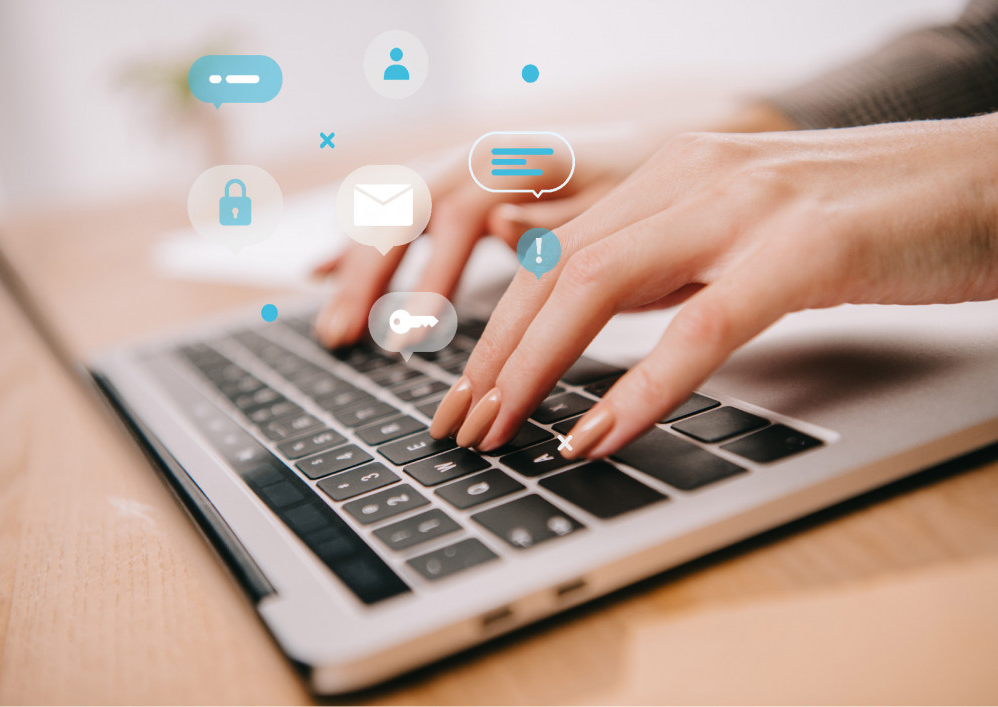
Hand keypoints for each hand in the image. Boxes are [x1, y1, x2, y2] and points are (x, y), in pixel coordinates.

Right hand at [312, 151, 623, 348]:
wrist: (649, 158)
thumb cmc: (639, 195)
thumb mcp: (619, 210)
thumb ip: (561, 221)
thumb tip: (499, 225)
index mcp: (519, 163)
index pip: (459, 215)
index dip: (431, 276)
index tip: (411, 336)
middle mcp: (479, 161)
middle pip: (406, 211)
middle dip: (371, 278)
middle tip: (345, 338)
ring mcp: (461, 174)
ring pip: (392, 215)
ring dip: (358, 273)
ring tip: (334, 332)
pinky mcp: (455, 191)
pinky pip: (397, 217)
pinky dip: (361, 246)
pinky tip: (322, 272)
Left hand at [430, 113, 997, 458]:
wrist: (986, 183)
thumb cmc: (864, 220)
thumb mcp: (736, 235)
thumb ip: (662, 261)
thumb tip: (579, 308)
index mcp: (670, 174)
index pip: (550, 252)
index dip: (494, 327)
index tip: (463, 393)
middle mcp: (690, 177)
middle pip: (554, 270)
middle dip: (494, 356)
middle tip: (460, 428)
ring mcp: (744, 207)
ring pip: (599, 286)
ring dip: (536, 369)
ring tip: (502, 434)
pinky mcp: (805, 247)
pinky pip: (700, 324)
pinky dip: (641, 387)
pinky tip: (599, 435)